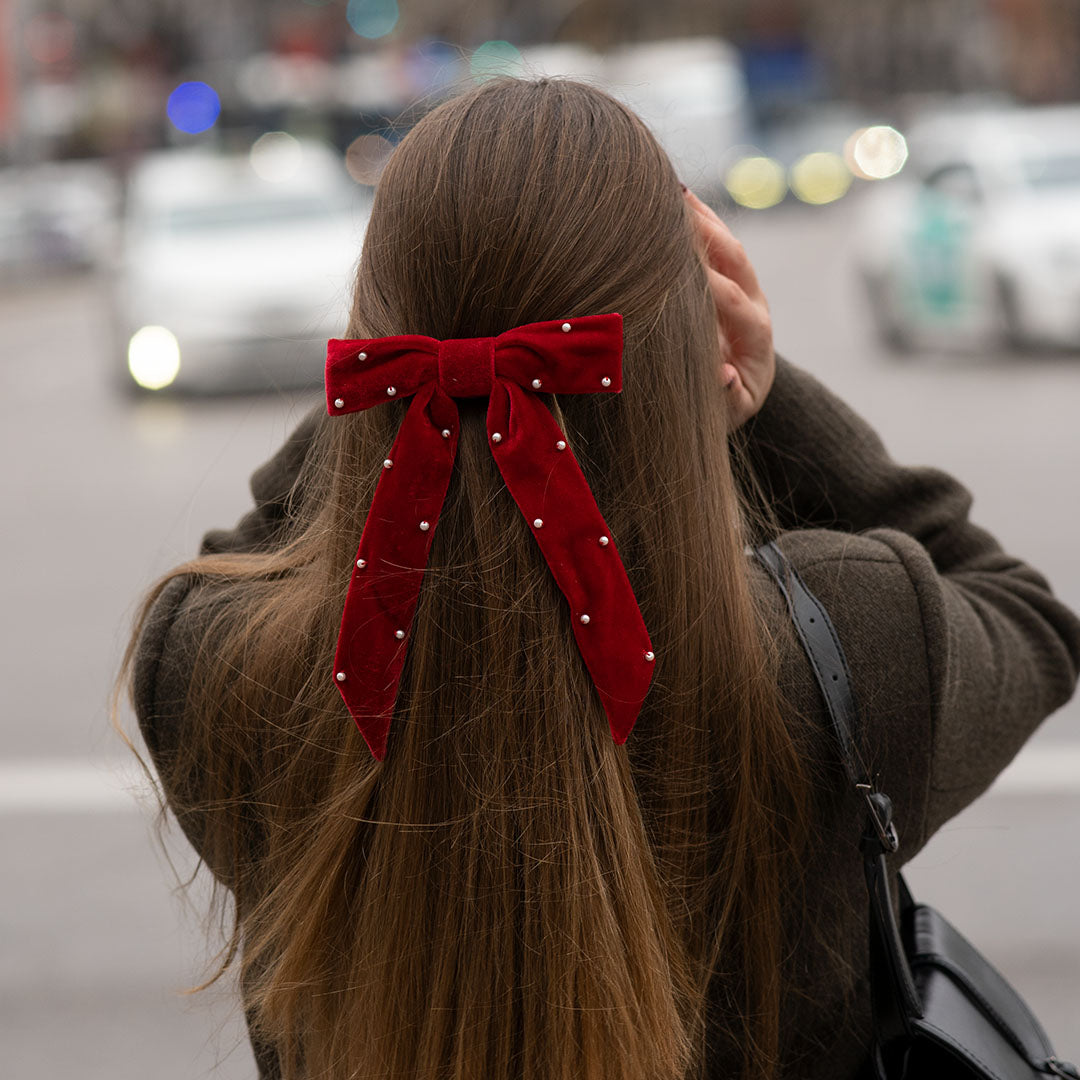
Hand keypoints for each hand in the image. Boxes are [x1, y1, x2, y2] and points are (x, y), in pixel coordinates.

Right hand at [683, 186, 774, 426]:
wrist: (737, 397)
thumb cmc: (723, 407)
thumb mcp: (727, 414)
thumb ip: (726, 398)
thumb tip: (723, 377)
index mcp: (756, 338)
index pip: (735, 305)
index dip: (710, 286)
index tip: (679, 268)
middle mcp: (756, 306)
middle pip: (737, 262)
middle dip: (707, 235)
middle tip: (677, 209)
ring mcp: (746, 289)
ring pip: (729, 245)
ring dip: (703, 217)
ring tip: (673, 189)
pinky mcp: (732, 280)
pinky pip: (718, 243)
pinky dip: (699, 219)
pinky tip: (677, 195)